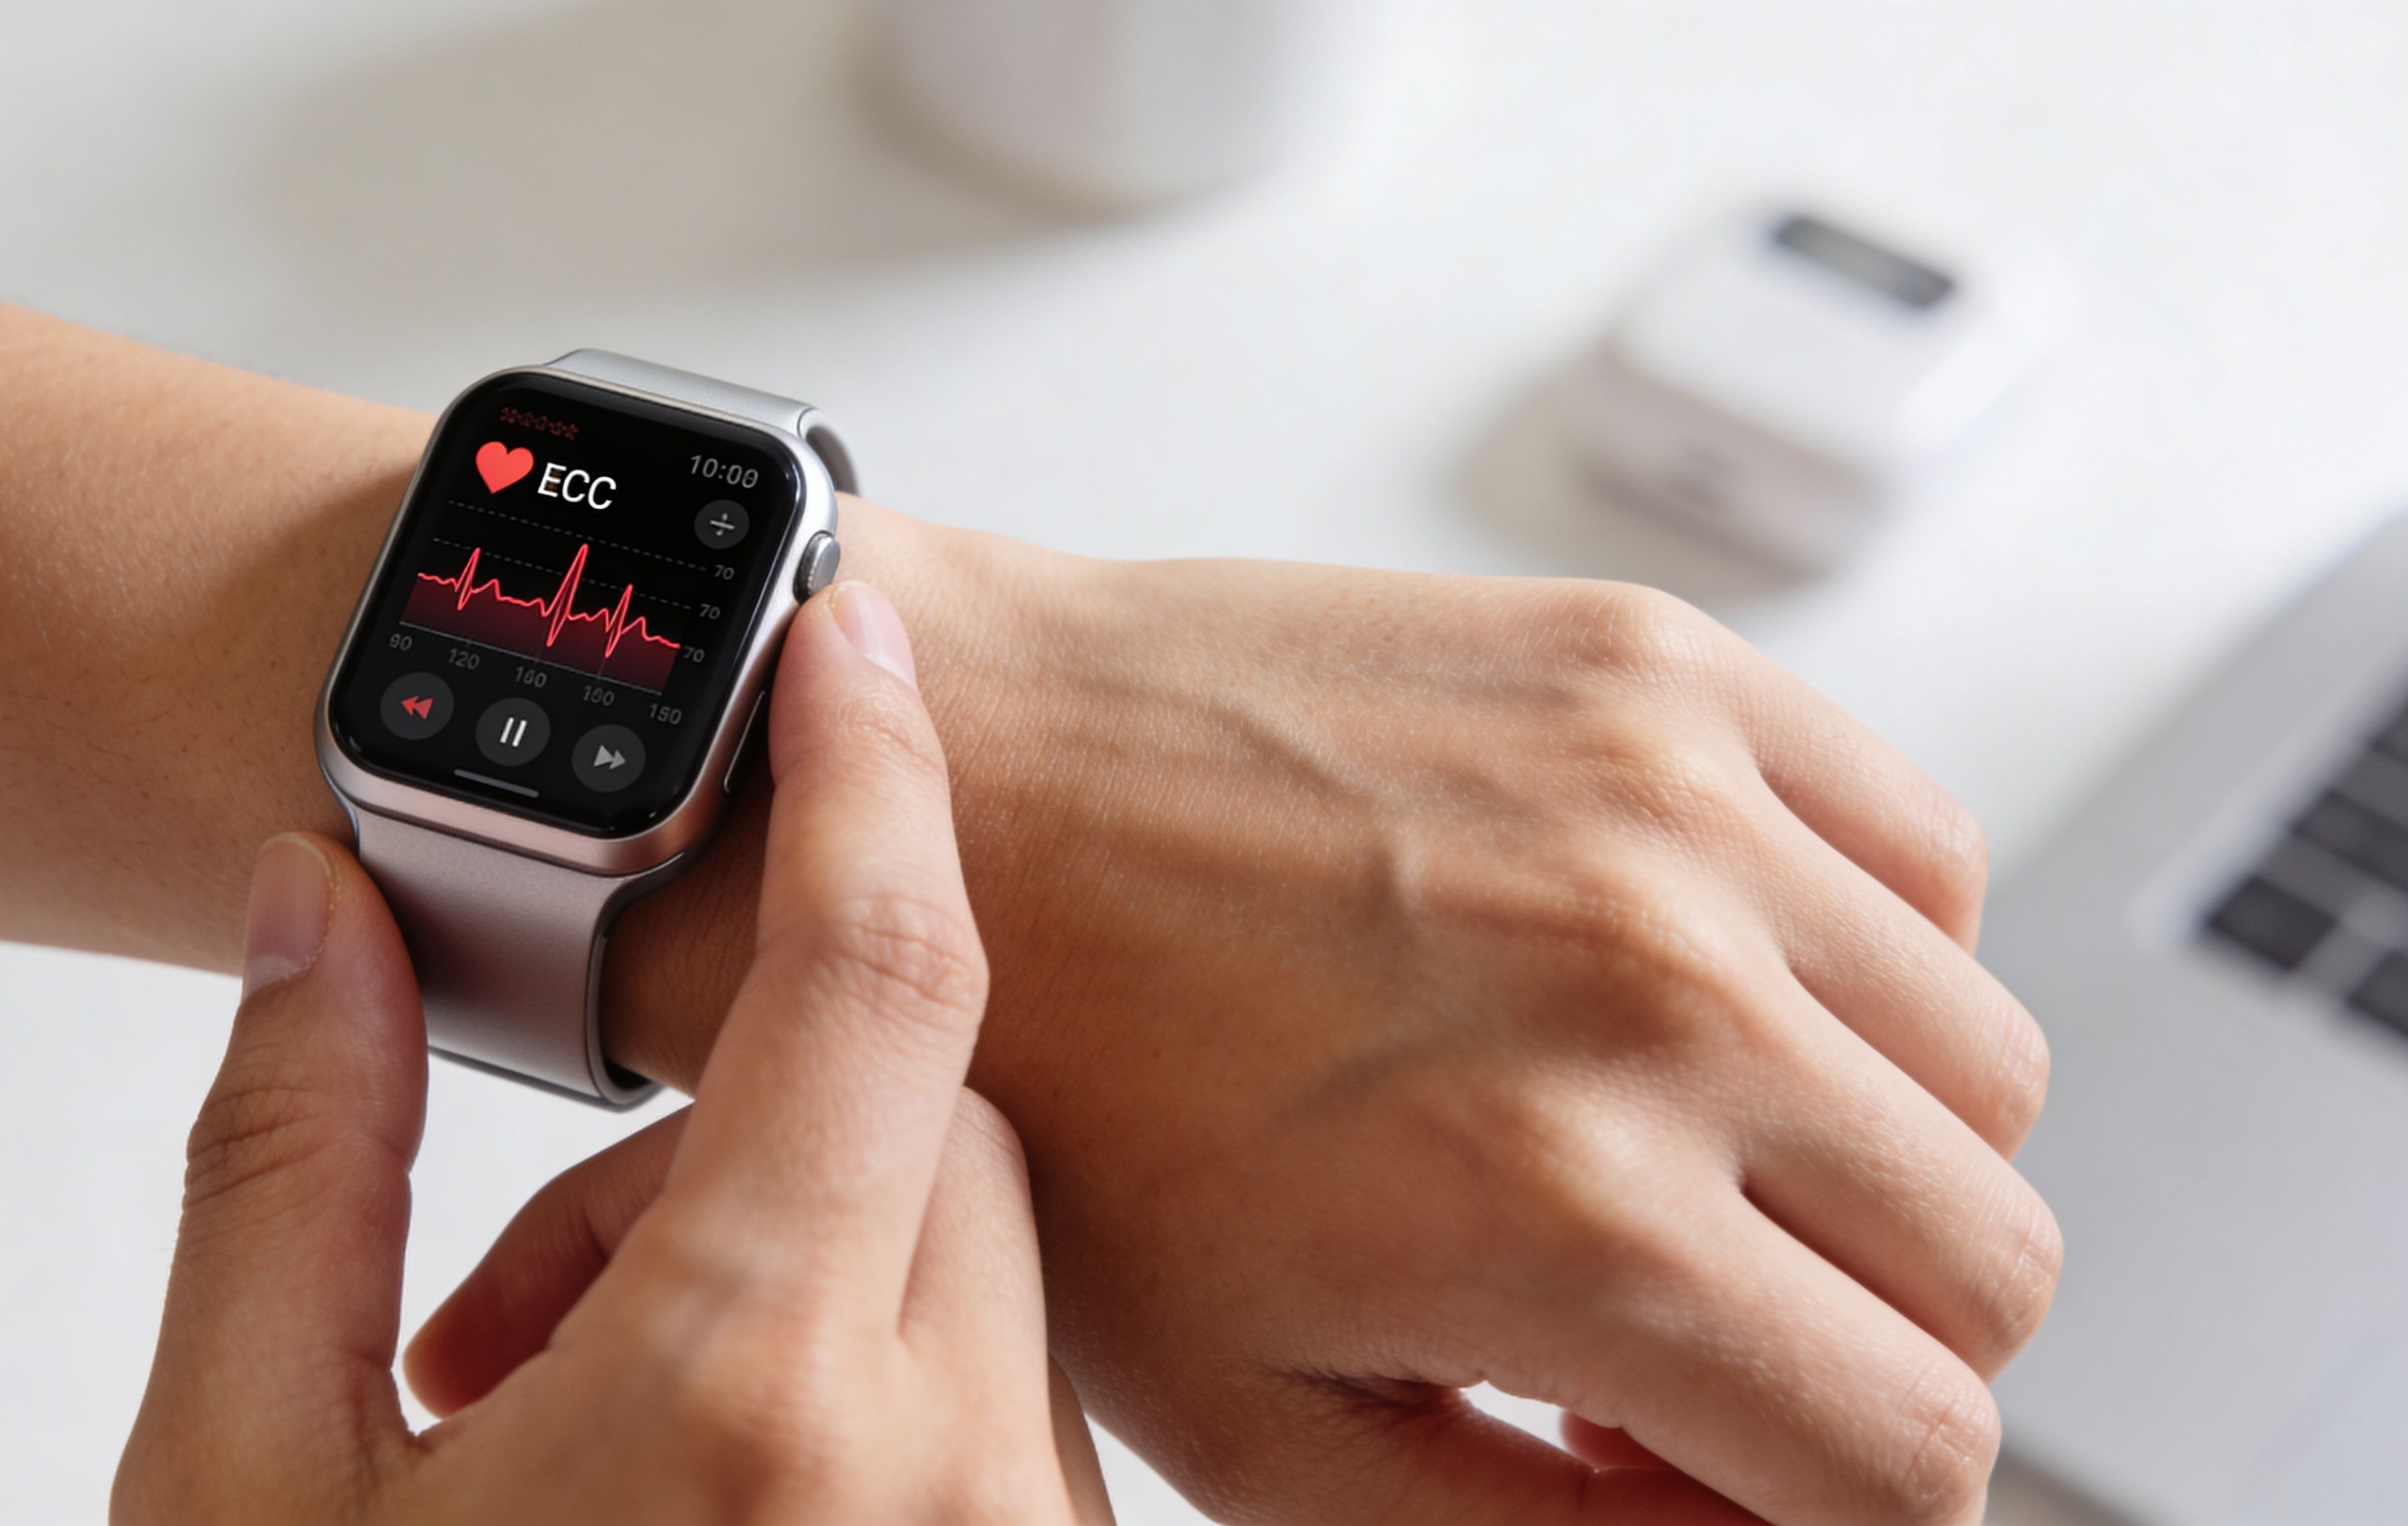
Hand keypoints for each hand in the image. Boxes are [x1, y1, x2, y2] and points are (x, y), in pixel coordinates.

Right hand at [114, 585, 1108, 1524]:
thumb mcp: (243, 1488)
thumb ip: (289, 1172)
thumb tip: (315, 919)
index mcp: (751, 1406)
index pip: (872, 983)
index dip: (863, 772)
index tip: (850, 648)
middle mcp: (948, 1482)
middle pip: (921, 1120)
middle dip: (723, 1146)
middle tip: (526, 1300)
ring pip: (971, 1257)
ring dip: (789, 1273)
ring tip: (587, 1432)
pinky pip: (1006, 1397)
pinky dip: (868, 1383)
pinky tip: (705, 1491)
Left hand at [598, 533, 2059, 1524]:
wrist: (963, 789)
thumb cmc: (1067, 1088)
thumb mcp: (1257, 1411)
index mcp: (1563, 1211)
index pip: (1913, 1452)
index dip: (1846, 1505)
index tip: (1740, 1461)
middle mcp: (1659, 994)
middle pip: (1988, 1263)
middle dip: (1874, 1337)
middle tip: (1710, 1316)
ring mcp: (1679, 806)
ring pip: (1988, 1066)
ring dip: (1880, 1148)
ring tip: (1697, 1147)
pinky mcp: (1662, 668)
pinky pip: (1925, 857)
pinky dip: (1864, 953)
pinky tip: (1709, 983)